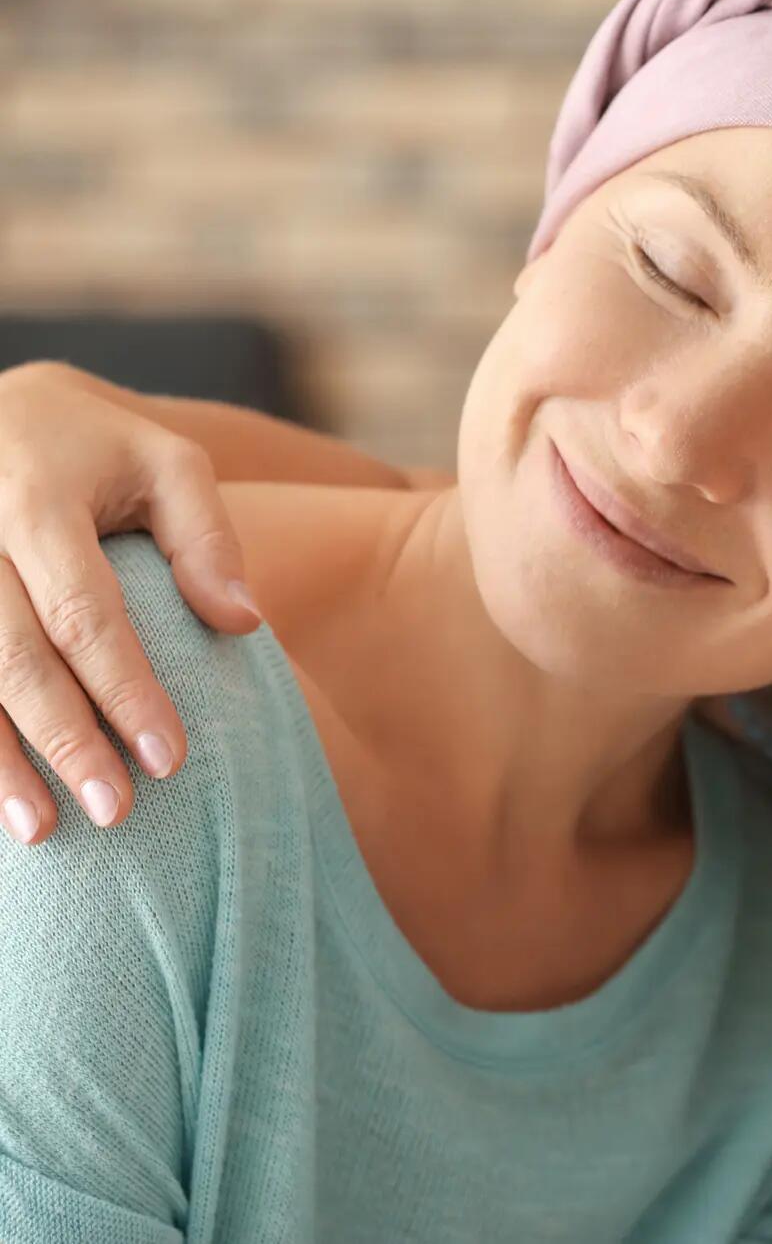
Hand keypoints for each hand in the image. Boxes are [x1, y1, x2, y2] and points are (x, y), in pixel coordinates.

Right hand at [0, 363, 260, 844]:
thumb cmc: (98, 446)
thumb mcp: (166, 461)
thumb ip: (207, 537)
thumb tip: (243, 622)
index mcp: (36, 499)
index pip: (84, 612)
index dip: (125, 689)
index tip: (171, 759)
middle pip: (14, 656)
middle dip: (64, 741)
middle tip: (116, 812)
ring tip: (42, 831)